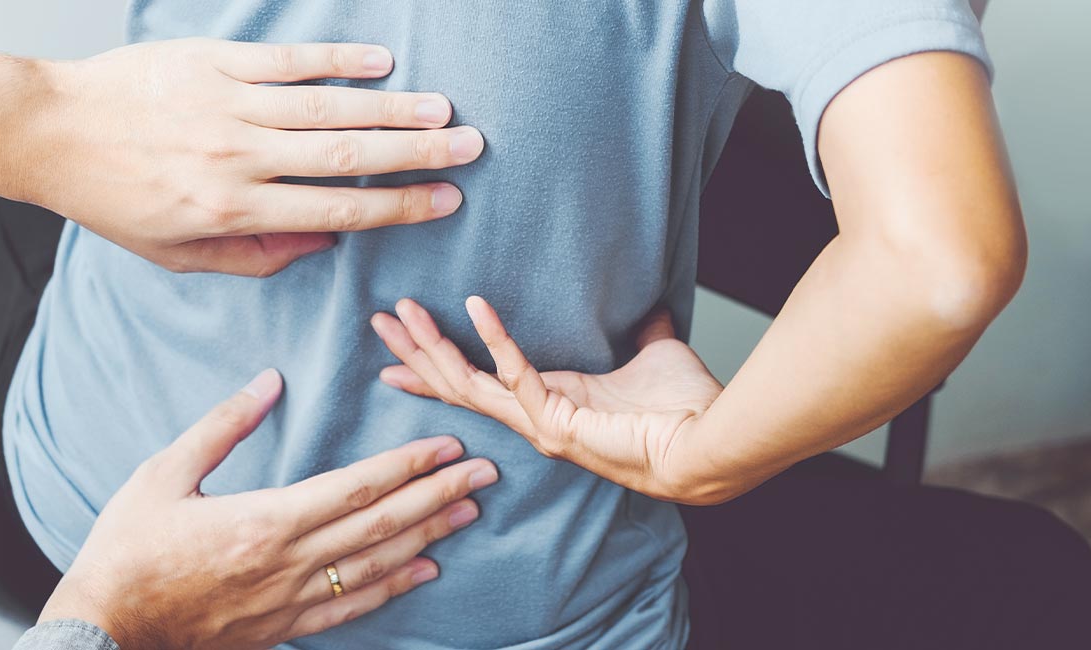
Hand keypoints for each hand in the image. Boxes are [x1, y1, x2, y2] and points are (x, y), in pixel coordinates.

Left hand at [0, 38, 483, 277]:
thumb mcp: (177, 254)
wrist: (53, 132)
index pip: (335, 211)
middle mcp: (237, 157)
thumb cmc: (114, 199)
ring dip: (392, 106)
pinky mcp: (213, 62)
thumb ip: (253, 256)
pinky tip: (382, 62)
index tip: (446, 200)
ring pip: (326, 106)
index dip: (397, 206)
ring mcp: (227, 104)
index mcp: (231, 210)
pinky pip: (288, 61)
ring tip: (442, 109)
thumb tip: (324, 245)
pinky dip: (339, 61)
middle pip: (346, 157)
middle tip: (471, 148)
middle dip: (416, 153)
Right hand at [41, 369, 497, 648]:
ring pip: (376, 566)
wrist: (106, 627)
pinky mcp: (281, 628)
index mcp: (263, 521)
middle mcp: (287, 564)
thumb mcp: (163, 474)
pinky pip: (351, 608)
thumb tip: (269, 381)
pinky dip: (394, 587)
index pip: (355, 487)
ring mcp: (288, 602)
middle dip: (438, 494)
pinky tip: (424, 571)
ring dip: (428, 536)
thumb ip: (221, 427)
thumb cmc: (127, 548)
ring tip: (468, 511)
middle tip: (485, 472)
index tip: (446, 444)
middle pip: (381, 524)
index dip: (407, 464)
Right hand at [370, 298, 722, 501]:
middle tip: (380, 321)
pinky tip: (473, 304)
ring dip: (432, 347)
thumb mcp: (654, 356)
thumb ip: (643, 334)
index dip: (436, 369)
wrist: (709, 444)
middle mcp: (535, 421)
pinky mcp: (556, 421)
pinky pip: (515, 374)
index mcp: (548, 406)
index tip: (398, 355)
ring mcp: (541, 425)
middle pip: (456, 386)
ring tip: (402, 313)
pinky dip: (495, 337)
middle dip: (415, 354)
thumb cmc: (684, 413)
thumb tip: (653, 309)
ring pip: (467, 385)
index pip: (476, 386)